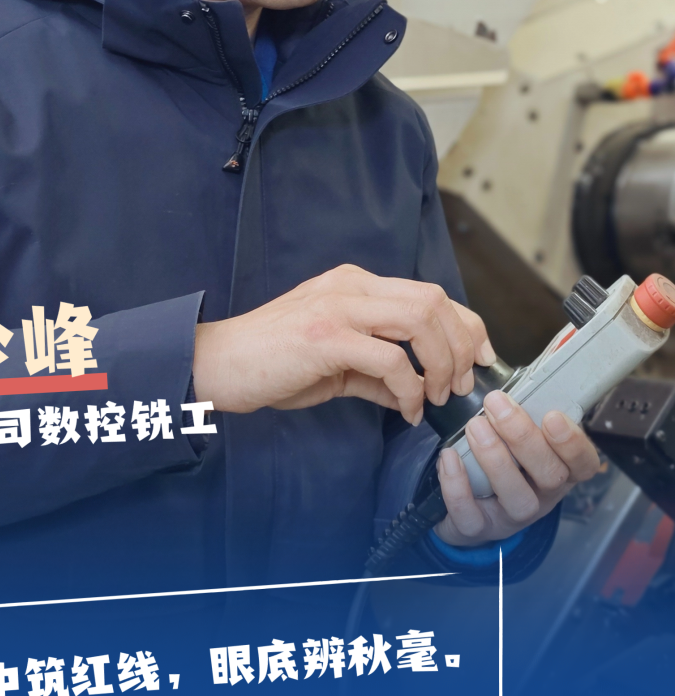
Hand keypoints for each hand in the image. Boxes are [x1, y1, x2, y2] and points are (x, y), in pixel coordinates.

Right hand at [192, 264, 495, 422]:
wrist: (215, 365)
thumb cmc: (269, 363)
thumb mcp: (332, 364)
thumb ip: (374, 370)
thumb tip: (411, 391)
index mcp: (354, 284)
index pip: (429, 293)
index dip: (466, 324)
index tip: (480, 359)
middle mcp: (351, 286)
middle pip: (434, 300)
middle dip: (461, 345)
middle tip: (460, 385)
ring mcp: (338, 307)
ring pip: (420, 320)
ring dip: (440, 363)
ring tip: (435, 397)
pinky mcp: (326, 337)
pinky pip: (390, 359)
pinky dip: (409, 389)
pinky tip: (405, 411)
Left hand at [433, 389, 601, 546]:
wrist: (468, 507)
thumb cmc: (500, 456)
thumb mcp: (517, 431)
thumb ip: (522, 403)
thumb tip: (511, 365)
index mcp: (559, 469)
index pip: (583, 462)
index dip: (573, 442)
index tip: (553, 415)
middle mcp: (543, 496)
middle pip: (550, 475)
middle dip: (524, 438)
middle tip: (497, 405)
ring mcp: (512, 516)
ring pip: (516, 497)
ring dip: (496, 459)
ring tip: (474, 426)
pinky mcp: (478, 529)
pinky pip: (471, 515)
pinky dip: (458, 486)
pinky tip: (448, 457)